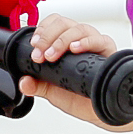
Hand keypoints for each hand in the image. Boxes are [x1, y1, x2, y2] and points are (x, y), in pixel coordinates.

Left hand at [17, 15, 132, 130]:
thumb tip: (24, 82)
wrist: (101, 111)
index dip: (41, 30)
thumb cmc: (80, 96)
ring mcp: (94, 43)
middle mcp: (80, 39)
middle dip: (48, 36)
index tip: (33, 47)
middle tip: (39, 54)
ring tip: (52, 54)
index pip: (52, 23)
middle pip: (63, 22)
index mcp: (65, 43)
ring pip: (79, 28)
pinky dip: (85, 42)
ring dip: (62, 40)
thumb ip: (37, 85)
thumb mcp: (54, 91)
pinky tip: (76, 48)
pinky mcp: (108, 52)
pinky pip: (99, 40)